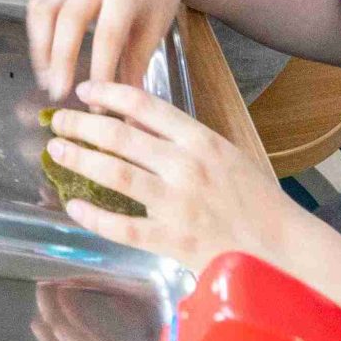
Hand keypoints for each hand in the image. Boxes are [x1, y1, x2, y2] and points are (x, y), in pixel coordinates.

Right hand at [26, 0, 193, 97]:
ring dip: (41, 48)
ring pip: (44, 11)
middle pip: (69, 21)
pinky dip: (36, 33)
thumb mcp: (154, 29)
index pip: (107, 36)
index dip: (99, 72)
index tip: (95, 105)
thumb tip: (124, 105)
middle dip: (61, 61)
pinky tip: (43, 58)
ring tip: (46, 80)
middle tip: (58, 94)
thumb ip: (136, 65)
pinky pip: (38, 5)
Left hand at [41, 83, 290, 278]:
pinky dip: (94, 216)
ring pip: (115, 175)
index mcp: (201, 141)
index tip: (85, 91)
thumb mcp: (225, 155)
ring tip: (57, 150)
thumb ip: (184, 139)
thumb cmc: (255, 201)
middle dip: (82, 125)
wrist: (283, 249)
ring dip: (80, 160)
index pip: (145, 106)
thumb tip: (135, 122)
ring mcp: (177, 204)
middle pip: (120, 136)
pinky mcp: (172, 240)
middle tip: (59, 120)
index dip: (108, 93)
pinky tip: (74, 206)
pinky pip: (122, 227)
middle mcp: (186, 167)